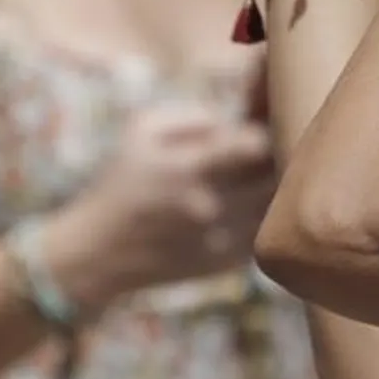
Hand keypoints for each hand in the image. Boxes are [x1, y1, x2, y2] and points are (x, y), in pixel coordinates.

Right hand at [44, 103, 275, 307]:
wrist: (96, 254)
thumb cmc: (120, 183)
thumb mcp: (139, 131)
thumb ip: (190, 114)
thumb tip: (231, 119)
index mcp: (188, 168)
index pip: (256, 144)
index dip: (268, 128)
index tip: (264, 120)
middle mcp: (210, 204)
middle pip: (276, 175)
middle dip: (281, 155)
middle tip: (278, 143)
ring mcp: (221, 238)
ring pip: (277, 207)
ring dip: (279, 187)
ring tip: (267, 172)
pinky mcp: (226, 263)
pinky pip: (266, 233)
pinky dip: (268, 216)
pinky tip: (254, 202)